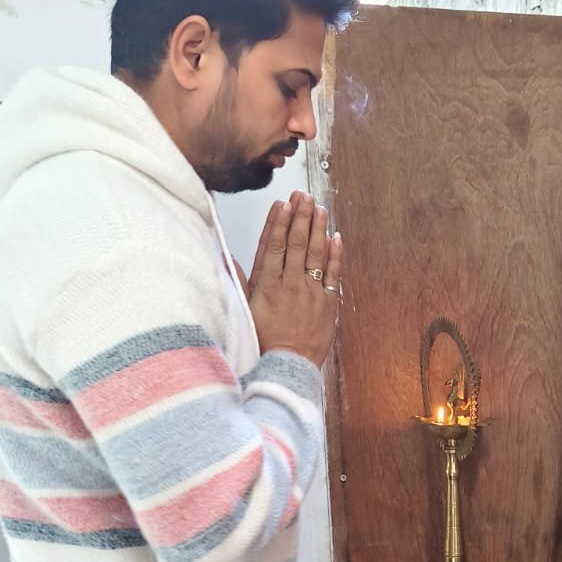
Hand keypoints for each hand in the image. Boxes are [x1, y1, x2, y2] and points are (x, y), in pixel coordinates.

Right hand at [247, 192, 341, 367]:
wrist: (288, 367)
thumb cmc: (265, 341)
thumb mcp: (244, 310)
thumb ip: (238, 281)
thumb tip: (226, 257)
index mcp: (267, 285)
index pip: (272, 246)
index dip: (277, 223)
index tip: (281, 204)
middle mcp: (289, 284)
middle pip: (294, 243)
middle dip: (299, 216)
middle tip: (302, 195)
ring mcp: (310, 293)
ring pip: (314, 254)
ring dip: (317, 228)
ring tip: (318, 206)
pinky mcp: (327, 304)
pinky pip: (333, 275)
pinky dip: (335, 255)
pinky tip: (336, 236)